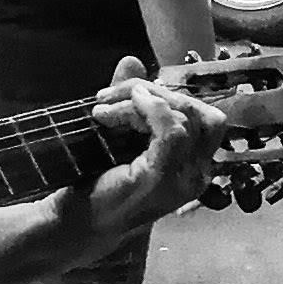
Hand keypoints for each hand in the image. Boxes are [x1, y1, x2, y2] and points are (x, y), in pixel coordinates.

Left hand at [61, 58, 220, 249]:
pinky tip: (118, 108)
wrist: (74, 224)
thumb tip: (131, 60)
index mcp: (195, 165)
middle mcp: (198, 174)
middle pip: (203, 114)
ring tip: (105, 109)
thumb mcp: (117, 134)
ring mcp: (183, 180)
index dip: (173, 96)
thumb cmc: (97, 185)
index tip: (129, 93)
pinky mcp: (161, 179)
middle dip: (159, 94)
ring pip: (186, 118)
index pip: (207, 118)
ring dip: (143, 101)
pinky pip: (172, 130)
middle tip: (111, 97)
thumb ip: (129, 99)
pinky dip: (149, 109)